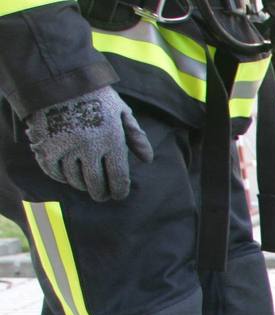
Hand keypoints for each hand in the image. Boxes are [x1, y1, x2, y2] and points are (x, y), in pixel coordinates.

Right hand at [26, 86, 152, 201]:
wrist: (59, 79)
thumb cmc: (96, 95)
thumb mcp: (121, 111)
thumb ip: (135, 136)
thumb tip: (147, 159)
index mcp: (111, 140)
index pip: (118, 178)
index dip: (120, 191)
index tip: (118, 194)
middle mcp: (89, 147)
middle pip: (96, 184)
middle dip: (101, 193)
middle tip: (102, 195)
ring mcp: (66, 148)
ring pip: (75, 180)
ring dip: (82, 185)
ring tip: (86, 184)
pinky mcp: (46, 146)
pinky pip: (53, 171)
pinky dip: (61, 177)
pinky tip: (67, 175)